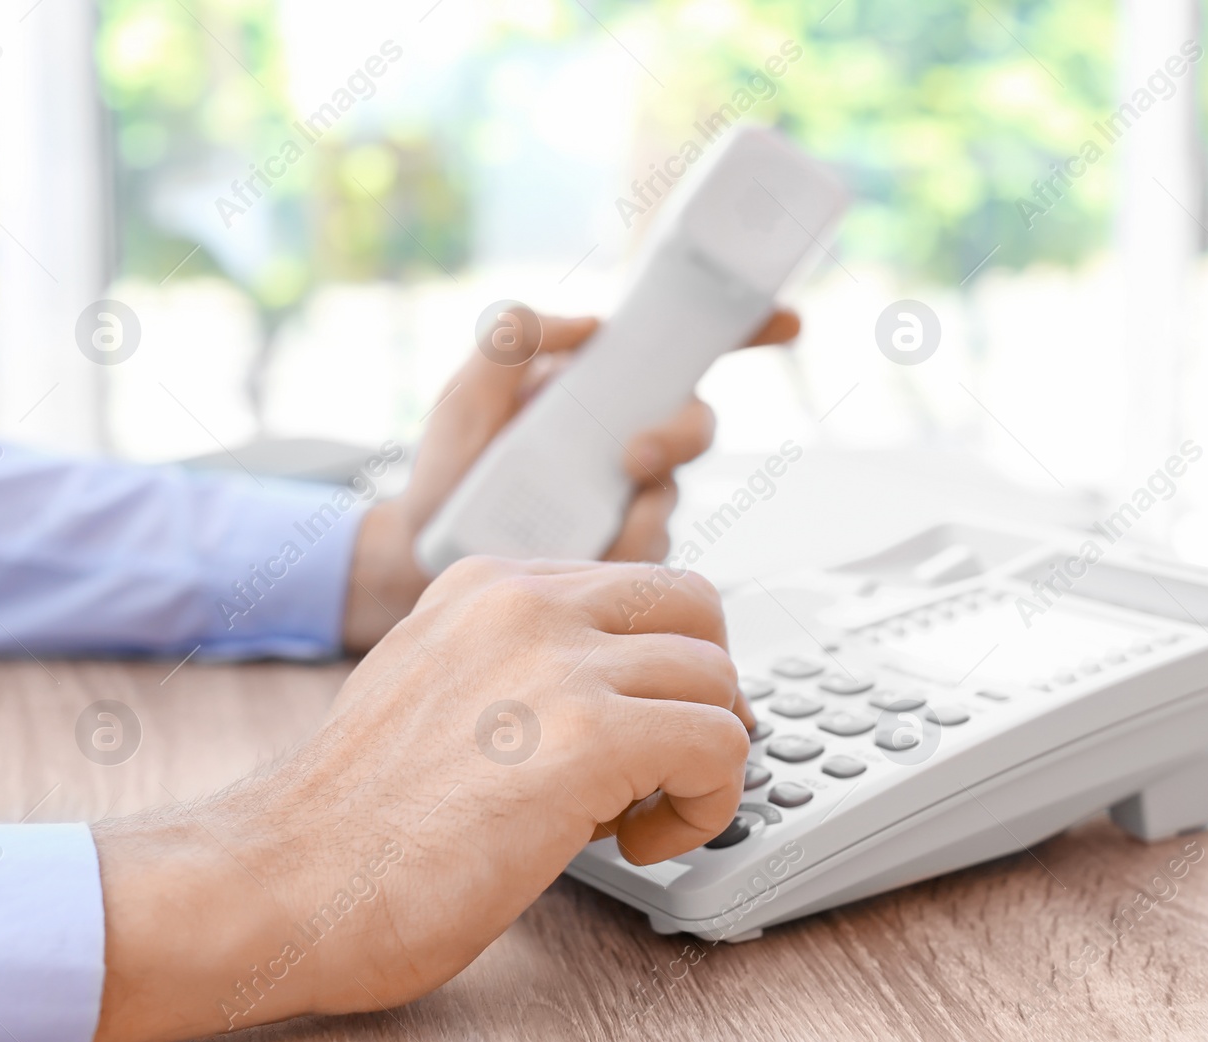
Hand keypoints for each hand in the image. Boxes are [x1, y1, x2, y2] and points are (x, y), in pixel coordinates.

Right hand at [89, 557, 751, 1041]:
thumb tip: (622, 693)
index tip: (642, 729)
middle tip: (668, 763)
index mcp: (490, 586)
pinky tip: (640, 842)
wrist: (282, 882)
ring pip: (718, 677)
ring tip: (638, 816)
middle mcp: (527, 602)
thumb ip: (523, 667)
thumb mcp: (439, 689)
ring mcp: (558, 661)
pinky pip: (723, 744)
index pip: (638, 588)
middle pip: (694, 610)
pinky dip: (707, 803)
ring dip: (703, 759)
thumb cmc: (355, 819)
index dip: (659, 667)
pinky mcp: (589, 736)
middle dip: (702, 691)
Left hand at [340, 307, 800, 652]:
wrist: (422, 554)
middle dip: (682, 434)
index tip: (786, 320)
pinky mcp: (624, 550)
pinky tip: (591, 553)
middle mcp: (627, 436)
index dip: (744, 331)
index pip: (681, 351)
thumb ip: (509, 342)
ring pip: (676, 493)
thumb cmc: (447, 467)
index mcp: (600, 386)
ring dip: (649, 504)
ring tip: (600, 517)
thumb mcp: (467, 393)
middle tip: (637, 456)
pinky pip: (653, 549)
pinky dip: (630, 547)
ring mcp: (630, 497)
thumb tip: (585, 324)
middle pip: (696, 423)